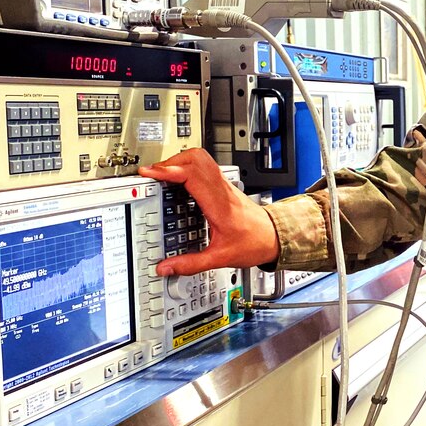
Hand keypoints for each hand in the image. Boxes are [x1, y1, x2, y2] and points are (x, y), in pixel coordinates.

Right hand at [138, 148, 279, 276]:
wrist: (275, 237)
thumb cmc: (255, 243)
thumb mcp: (221, 258)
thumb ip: (192, 264)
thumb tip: (166, 267)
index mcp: (219, 204)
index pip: (192, 175)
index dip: (168, 170)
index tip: (150, 173)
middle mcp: (222, 190)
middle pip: (196, 158)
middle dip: (170, 162)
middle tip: (153, 174)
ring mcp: (224, 185)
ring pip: (202, 158)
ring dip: (180, 161)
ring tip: (163, 174)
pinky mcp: (224, 187)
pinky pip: (205, 167)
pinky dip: (189, 168)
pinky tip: (180, 181)